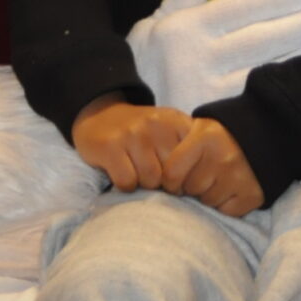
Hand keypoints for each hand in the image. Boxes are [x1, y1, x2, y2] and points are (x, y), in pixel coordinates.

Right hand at [72, 94, 191, 191]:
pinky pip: (127, 181)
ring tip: (138, 173)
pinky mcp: (109, 146)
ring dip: (143, 184)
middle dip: (164, 182)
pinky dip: (125, 185)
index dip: (184, 177)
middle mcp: (155, 124)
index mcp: (175, 121)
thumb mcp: (170, 130)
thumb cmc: (142, 132)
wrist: (101, 115)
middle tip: (153, 175)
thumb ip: (188, 148)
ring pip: (150, 179)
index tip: (175, 177)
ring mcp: (132, 133)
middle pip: (172, 174)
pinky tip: (122, 172)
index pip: (193, 161)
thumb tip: (200, 180)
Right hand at [126, 0, 300, 110]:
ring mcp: (212, 96)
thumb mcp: (156, 24)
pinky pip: (262, 102)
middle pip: (263, 39)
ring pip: (268, 72)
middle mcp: (198, 60)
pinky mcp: (221, 125)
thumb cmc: (147, 66)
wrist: (126, 123)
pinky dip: (287, 88)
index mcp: (186, 29)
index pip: (240, 6)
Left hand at [162, 117, 264, 216]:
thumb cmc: (221, 137)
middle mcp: (222, 157)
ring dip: (209, 195)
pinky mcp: (252, 194)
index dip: (171, 181)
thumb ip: (177, 148)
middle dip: (192, 186)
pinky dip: (226, 205)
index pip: (171, 174)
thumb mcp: (199, 130)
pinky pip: (226, 212)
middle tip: (203, 175)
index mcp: (205, 138)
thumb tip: (156, 179)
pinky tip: (231, 189)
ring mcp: (239, 177)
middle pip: (189, 189)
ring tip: (218, 180)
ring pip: (207, 202)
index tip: (176, 179)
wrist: (264, 135)